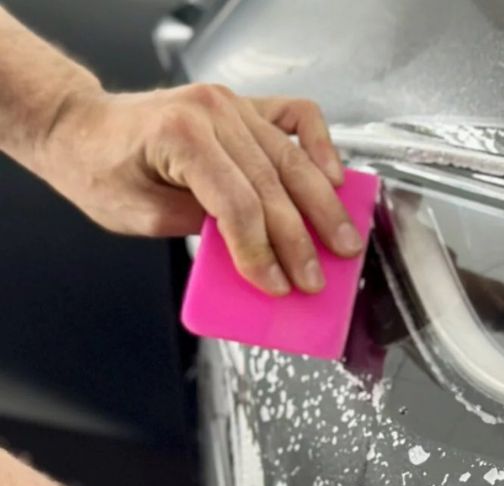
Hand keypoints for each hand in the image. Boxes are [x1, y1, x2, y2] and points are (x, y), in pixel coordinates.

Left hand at [30, 83, 360, 295]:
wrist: (83, 128)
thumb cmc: (100, 168)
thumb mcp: (140, 214)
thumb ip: (201, 228)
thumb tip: (258, 249)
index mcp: (179, 135)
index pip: (238, 204)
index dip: (262, 251)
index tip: (276, 286)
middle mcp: (211, 112)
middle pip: (273, 186)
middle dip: (300, 240)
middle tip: (317, 278)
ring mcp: (231, 104)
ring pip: (293, 160)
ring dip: (325, 207)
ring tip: (344, 242)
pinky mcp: (244, 105)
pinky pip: (298, 116)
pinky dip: (321, 147)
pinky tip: (335, 178)